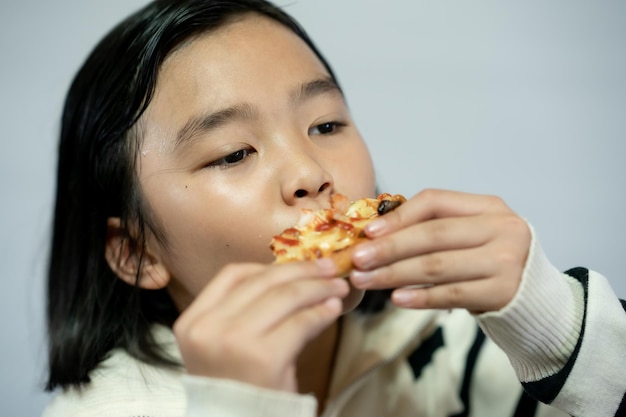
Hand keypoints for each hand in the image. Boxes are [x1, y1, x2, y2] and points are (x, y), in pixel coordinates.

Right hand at [173, 260, 348, 390]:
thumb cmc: (236, 390)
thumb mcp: (223, 345)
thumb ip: (243, 312)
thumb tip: (291, 276)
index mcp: (192, 322)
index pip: (232, 275)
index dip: (269, 265)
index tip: (297, 265)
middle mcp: (208, 328)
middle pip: (263, 281)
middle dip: (302, 271)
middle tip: (328, 268)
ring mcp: (234, 341)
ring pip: (286, 296)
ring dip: (318, 288)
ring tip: (337, 288)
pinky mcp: (265, 358)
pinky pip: (301, 323)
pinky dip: (321, 313)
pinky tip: (332, 310)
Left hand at [349, 189, 530, 312]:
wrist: (538, 300)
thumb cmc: (491, 263)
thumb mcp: (472, 235)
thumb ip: (434, 228)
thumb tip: (375, 233)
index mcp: (489, 206)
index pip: (435, 202)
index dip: (398, 216)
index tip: (368, 232)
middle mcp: (502, 228)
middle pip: (432, 235)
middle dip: (389, 247)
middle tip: (356, 259)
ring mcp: (506, 261)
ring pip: (437, 265)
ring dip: (394, 273)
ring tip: (365, 280)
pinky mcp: (503, 293)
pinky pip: (451, 294)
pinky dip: (420, 297)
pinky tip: (396, 298)